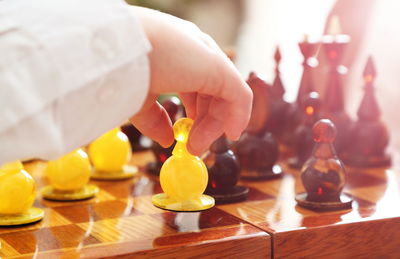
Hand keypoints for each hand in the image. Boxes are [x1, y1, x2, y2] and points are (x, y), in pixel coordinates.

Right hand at [129, 7, 251, 155]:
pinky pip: (239, 95)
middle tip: (194, 147)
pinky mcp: (217, 66)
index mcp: (177, 52)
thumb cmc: (119, 69)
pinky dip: (239, 116)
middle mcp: (195, 50)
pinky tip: (231, 134)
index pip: (196, 82)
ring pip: (225, 94)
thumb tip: (167, 139)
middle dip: (205, 121)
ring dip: (215, 125)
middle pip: (212, 90)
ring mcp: (207, 55)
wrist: (112, 50)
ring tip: (196, 146)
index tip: (188, 133)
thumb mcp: (138, 99)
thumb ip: (155, 119)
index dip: (196, 110)